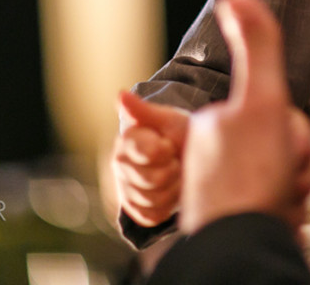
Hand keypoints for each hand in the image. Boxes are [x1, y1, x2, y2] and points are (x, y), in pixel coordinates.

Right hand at [114, 91, 189, 227]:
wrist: (189, 156)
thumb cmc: (178, 134)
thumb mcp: (167, 119)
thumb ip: (143, 111)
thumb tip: (120, 95)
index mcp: (126, 142)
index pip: (149, 153)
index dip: (165, 149)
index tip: (168, 142)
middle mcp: (119, 166)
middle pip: (153, 180)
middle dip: (173, 168)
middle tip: (175, 158)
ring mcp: (125, 190)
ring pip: (155, 199)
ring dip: (174, 187)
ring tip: (176, 172)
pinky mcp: (135, 210)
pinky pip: (154, 215)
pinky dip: (169, 204)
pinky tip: (171, 189)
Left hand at [179, 0, 309, 234]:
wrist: (246, 252)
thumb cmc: (248, 180)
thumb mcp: (260, 102)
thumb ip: (258, 48)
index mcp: (211, 125)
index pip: (272, 108)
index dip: (287, 125)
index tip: (277, 144)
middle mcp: (213, 156)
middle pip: (281, 138)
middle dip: (294, 157)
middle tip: (282, 173)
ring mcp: (227, 189)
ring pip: (285, 169)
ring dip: (294, 183)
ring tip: (281, 199)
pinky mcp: (242, 218)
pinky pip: (280, 199)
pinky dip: (288, 207)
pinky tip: (280, 216)